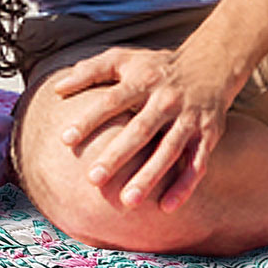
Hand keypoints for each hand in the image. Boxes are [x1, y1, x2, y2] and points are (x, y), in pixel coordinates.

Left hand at [45, 43, 234, 211]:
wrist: (210, 65)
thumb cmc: (154, 67)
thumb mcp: (123, 59)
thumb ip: (90, 71)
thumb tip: (57, 88)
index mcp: (142, 81)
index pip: (112, 101)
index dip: (89, 119)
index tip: (65, 140)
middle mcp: (166, 100)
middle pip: (140, 130)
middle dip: (117, 156)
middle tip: (93, 179)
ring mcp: (189, 119)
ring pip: (169, 151)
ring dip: (150, 176)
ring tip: (127, 201)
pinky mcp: (208, 135)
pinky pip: (197, 164)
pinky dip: (184, 186)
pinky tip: (166, 207)